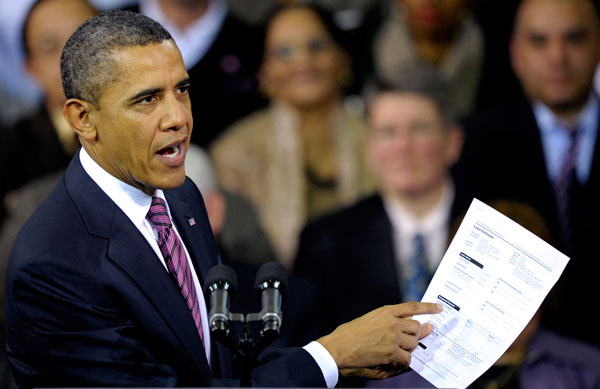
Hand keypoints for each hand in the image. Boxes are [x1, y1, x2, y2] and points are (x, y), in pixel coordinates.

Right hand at [317, 302, 441, 378]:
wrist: (338, 348)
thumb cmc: (351, 335)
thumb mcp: (370, 320)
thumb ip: (392, 322)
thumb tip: (417, 327)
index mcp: (385, 311)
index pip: (412, 307)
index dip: (428, 307)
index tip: (439, 308)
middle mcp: (392, 322)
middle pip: (416, 327)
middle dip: (414, 335)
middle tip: (405, 342)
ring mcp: (393, 337)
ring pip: (413, 343)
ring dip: (407, 349)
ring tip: (392, 352)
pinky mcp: (391, 352)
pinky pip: (407, 359)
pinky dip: (402, 362)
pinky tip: (391, 362)